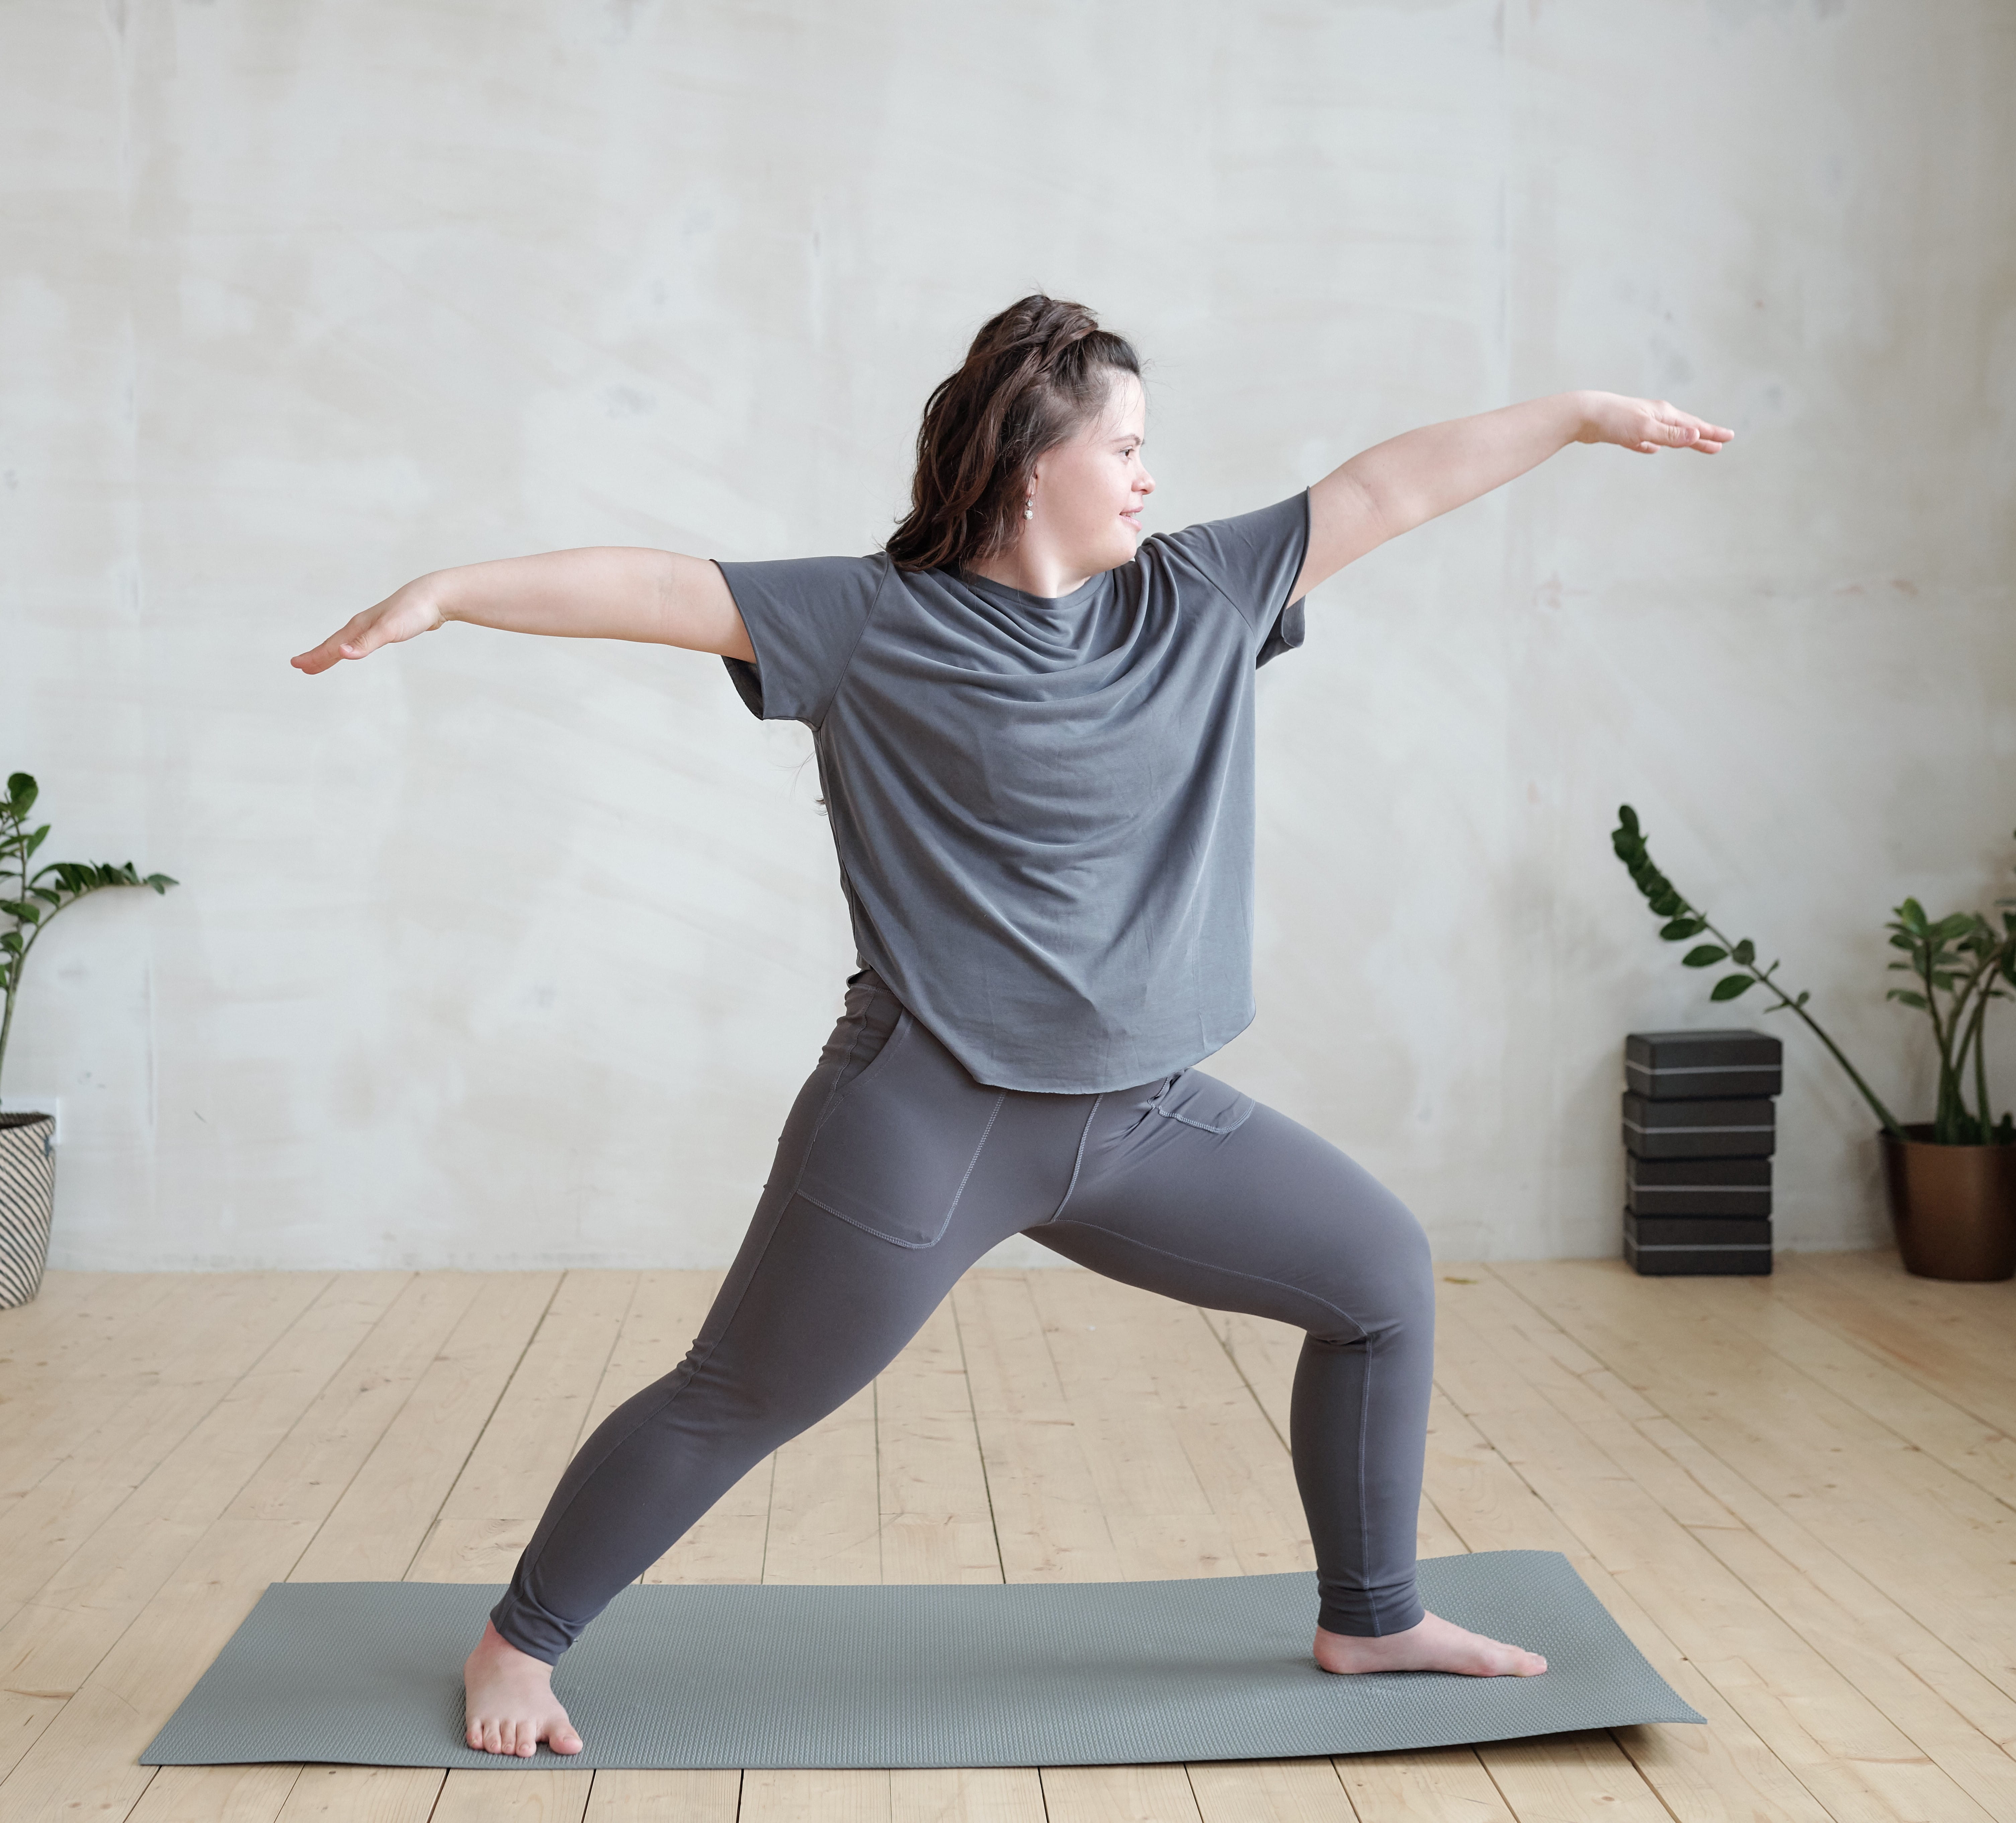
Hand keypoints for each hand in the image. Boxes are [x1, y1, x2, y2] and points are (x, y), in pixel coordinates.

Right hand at [291, 579, 447, 674]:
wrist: (436, 597)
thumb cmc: (414, 612)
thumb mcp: (389, 629)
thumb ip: (366, 643)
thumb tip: (342, 654)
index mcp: (360, 626)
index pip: (332, 645)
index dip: (314, 657)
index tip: (297, 665)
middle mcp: (364, 624)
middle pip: (335, 644)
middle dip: (318, 656)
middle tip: (301, 666)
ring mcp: (375, 625)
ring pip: (348, 642)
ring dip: (333, 652)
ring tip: (323, 661)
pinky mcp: (388, 627)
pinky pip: (363, 640)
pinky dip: (352, 647)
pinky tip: (355, 649)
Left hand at [1576, 391, 1732, 455]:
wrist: (1582, 414)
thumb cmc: (1612, 420)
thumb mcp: (1644, 429)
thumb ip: (1669, 434)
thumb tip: (1696, 435)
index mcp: (1663, 414)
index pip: (1694, 425)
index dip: (1712, 433)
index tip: (1729, 437)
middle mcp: (1653, 415)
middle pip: (1683, 428)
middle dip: (1702, 437)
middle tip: (1719, 444)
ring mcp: (1638, 422)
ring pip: (1665, 434)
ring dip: (1680, 440)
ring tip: (1692, 444)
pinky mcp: (1622, 431)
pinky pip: (1643, 440)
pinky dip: (1650, 445)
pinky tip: (1650, 449)